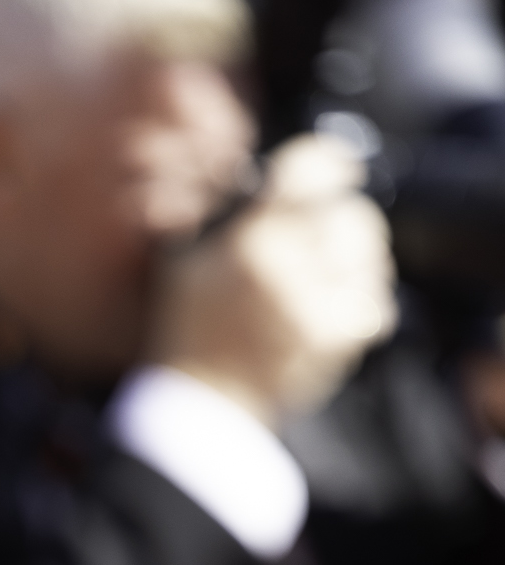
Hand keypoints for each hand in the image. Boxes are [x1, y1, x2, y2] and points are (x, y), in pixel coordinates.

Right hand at [146, 132, 396, 424]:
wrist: (203, 402)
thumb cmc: (191, 329)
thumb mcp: (187, 260)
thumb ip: (223, 214)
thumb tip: (259, 176)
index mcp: (249, 240)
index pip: (308, 172)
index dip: (332, 162)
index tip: (343, 166)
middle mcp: (286, 267)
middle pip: (352, 215)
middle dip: (346, 220)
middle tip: (333, 234)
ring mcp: (314, 305)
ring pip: (371, 257)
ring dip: (359, 261)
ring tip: (333, 276)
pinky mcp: (335, 340)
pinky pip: (377, 303)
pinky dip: (366, 303)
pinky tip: (338, 311)